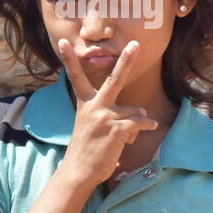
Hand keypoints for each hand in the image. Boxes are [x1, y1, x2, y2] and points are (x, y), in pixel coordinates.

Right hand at [56, 39, 157, 187]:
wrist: (79, 171)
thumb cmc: (87, 148)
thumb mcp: (91, 125)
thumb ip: (111, 113)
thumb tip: (142, 112)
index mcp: (85, 103)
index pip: (76, 77)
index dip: (69, 59)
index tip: (63, 41)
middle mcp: (94, 106)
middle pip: (114, 79)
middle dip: (126, 60)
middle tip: (136, 44)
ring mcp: (106, 117)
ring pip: (136, 110)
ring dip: (136, 123)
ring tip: (123, 137)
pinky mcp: (117, 129)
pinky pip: (141, 122)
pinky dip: (147, 126)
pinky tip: (149, 128)